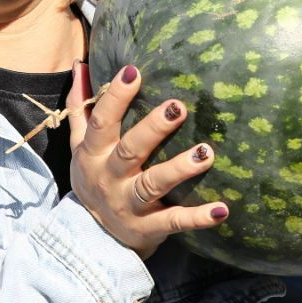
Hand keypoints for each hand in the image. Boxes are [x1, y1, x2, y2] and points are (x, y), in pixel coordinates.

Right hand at [66, 62, 227, 258]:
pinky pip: (174, 222)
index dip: (116, 97)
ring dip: (180, 169)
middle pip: (131, 150)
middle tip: (179, 107)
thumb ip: (82, 108)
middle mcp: (110, 178)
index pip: (102, 122)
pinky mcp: (149, 228)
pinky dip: (197, 218)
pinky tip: (222, 210)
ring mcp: (129, 205)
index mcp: (93, 154)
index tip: (134, 72)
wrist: (92, 237)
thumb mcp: (80, 145)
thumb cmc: (94, 178)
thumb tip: (80, 65)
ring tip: (206, 153)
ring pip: (153, 185)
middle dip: (154, 129)